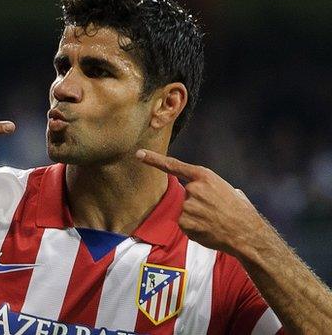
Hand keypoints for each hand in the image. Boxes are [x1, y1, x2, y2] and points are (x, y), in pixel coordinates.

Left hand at [136, 149, 266, 255]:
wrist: (247, 233)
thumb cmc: (241, 211)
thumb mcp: (228, 189)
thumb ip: (210, 187)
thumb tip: (206, 191)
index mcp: (204, 176)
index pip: (174, 166)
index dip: (154, 160)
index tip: (139, 154)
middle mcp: (193, 188)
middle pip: (186, 195)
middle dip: (197, 204)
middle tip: (215, 212)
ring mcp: (188, 205)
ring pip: (185, 211)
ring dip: (196, 217)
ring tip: (214, 221)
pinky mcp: (185, 222)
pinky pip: (185, 225)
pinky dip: (194, 229)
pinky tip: (208, 230)